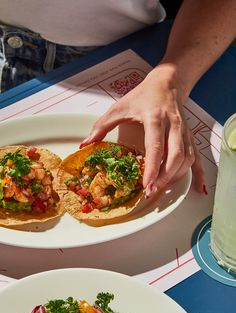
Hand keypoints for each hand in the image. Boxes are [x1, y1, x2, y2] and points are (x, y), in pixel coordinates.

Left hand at [80, 64, 204, 196]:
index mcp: (155, 118)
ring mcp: (185, 132)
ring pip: (186, 159)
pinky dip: (198, 174)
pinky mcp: (190, 137)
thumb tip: (85, 143)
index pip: (156, 146)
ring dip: (175, 177)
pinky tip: (199, 188)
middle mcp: (174, 126)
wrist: (168, 84)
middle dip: (164, 177)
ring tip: (160, 188)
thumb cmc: (143, 96)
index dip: (152, 167)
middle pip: (175, 156)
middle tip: (151, 191)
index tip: (146, 184)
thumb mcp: (119, 107)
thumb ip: (102, 126)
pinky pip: (197, 157)